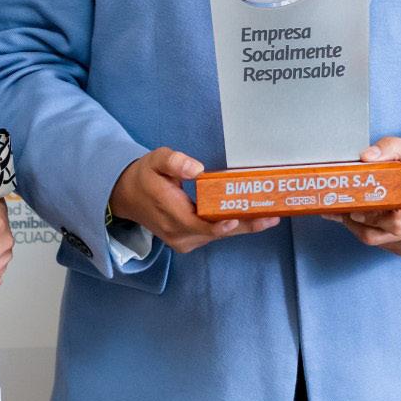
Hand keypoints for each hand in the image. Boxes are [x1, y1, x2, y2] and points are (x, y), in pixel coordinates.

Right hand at [109, 147, 279, 252]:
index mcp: (170, 214)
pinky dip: (232, 225)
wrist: (128, 196)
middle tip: (273, 216)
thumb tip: (196, 169)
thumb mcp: (155, 160)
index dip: (222, 225)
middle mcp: (179, 233)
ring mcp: (184, 240)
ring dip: (243, 225)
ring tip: (270, 215)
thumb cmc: (145, 176)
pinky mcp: (189, 240)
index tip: (241, 216)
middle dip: (246, 225)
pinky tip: (252, 217)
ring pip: (219, 235)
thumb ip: (174, 162)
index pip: (201, 225)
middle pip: (218, 233)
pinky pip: (214, 234)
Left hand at [326, 137, 400, 255]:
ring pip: (377, 242)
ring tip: (345, 212)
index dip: (371, 219)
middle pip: (380, 236)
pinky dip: (368, 232)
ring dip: (358, 229)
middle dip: (355, 224)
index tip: (354, 209)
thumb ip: (389, 148)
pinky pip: (381, 245)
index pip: (396, 223)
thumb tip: (366, 157)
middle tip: (341, 209)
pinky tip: (360, 220)